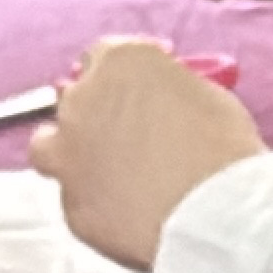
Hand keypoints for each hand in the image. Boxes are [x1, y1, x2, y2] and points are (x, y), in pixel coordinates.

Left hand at [29, 38, 267, 270]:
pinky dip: (95, 204)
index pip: (101, 57)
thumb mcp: (206, 96)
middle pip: (74, 100)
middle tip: (127, 139)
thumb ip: (167, 92)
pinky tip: (128, 214)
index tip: (132, 94)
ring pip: (50, 148)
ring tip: (110, 175)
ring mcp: (68, 155)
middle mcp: (82, 101)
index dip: (119, 80)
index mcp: (120, 63)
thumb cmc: (223, 153)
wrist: (218, 216)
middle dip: (95, 116)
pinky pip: (75, 200)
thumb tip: (161, 103)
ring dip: (71, 155)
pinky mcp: (70, 205)